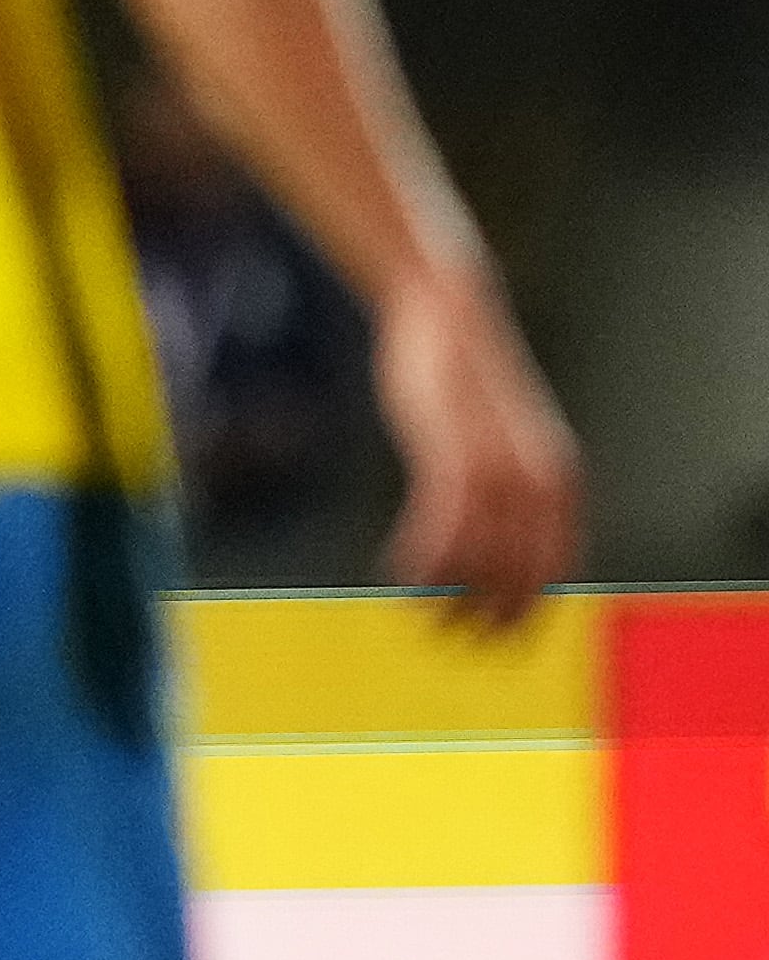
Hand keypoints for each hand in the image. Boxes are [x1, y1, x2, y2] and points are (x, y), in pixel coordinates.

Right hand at [372, 262, 580, 632]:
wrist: (449, 316)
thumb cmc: (467, 381)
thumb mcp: (500, 439)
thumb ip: (508, 486)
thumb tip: (500, 536)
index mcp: (559, 479)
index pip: (557, 565)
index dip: (530, 609)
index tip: (500, 641)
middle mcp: (538, 477)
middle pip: (521, 568)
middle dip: (490, 614)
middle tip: (455, 643)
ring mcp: (496, 464)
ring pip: (479, 552)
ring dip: (448, 594)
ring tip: (418, 617)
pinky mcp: (451, 451)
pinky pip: (440, 522)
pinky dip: (423, 557)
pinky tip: (399, 575)